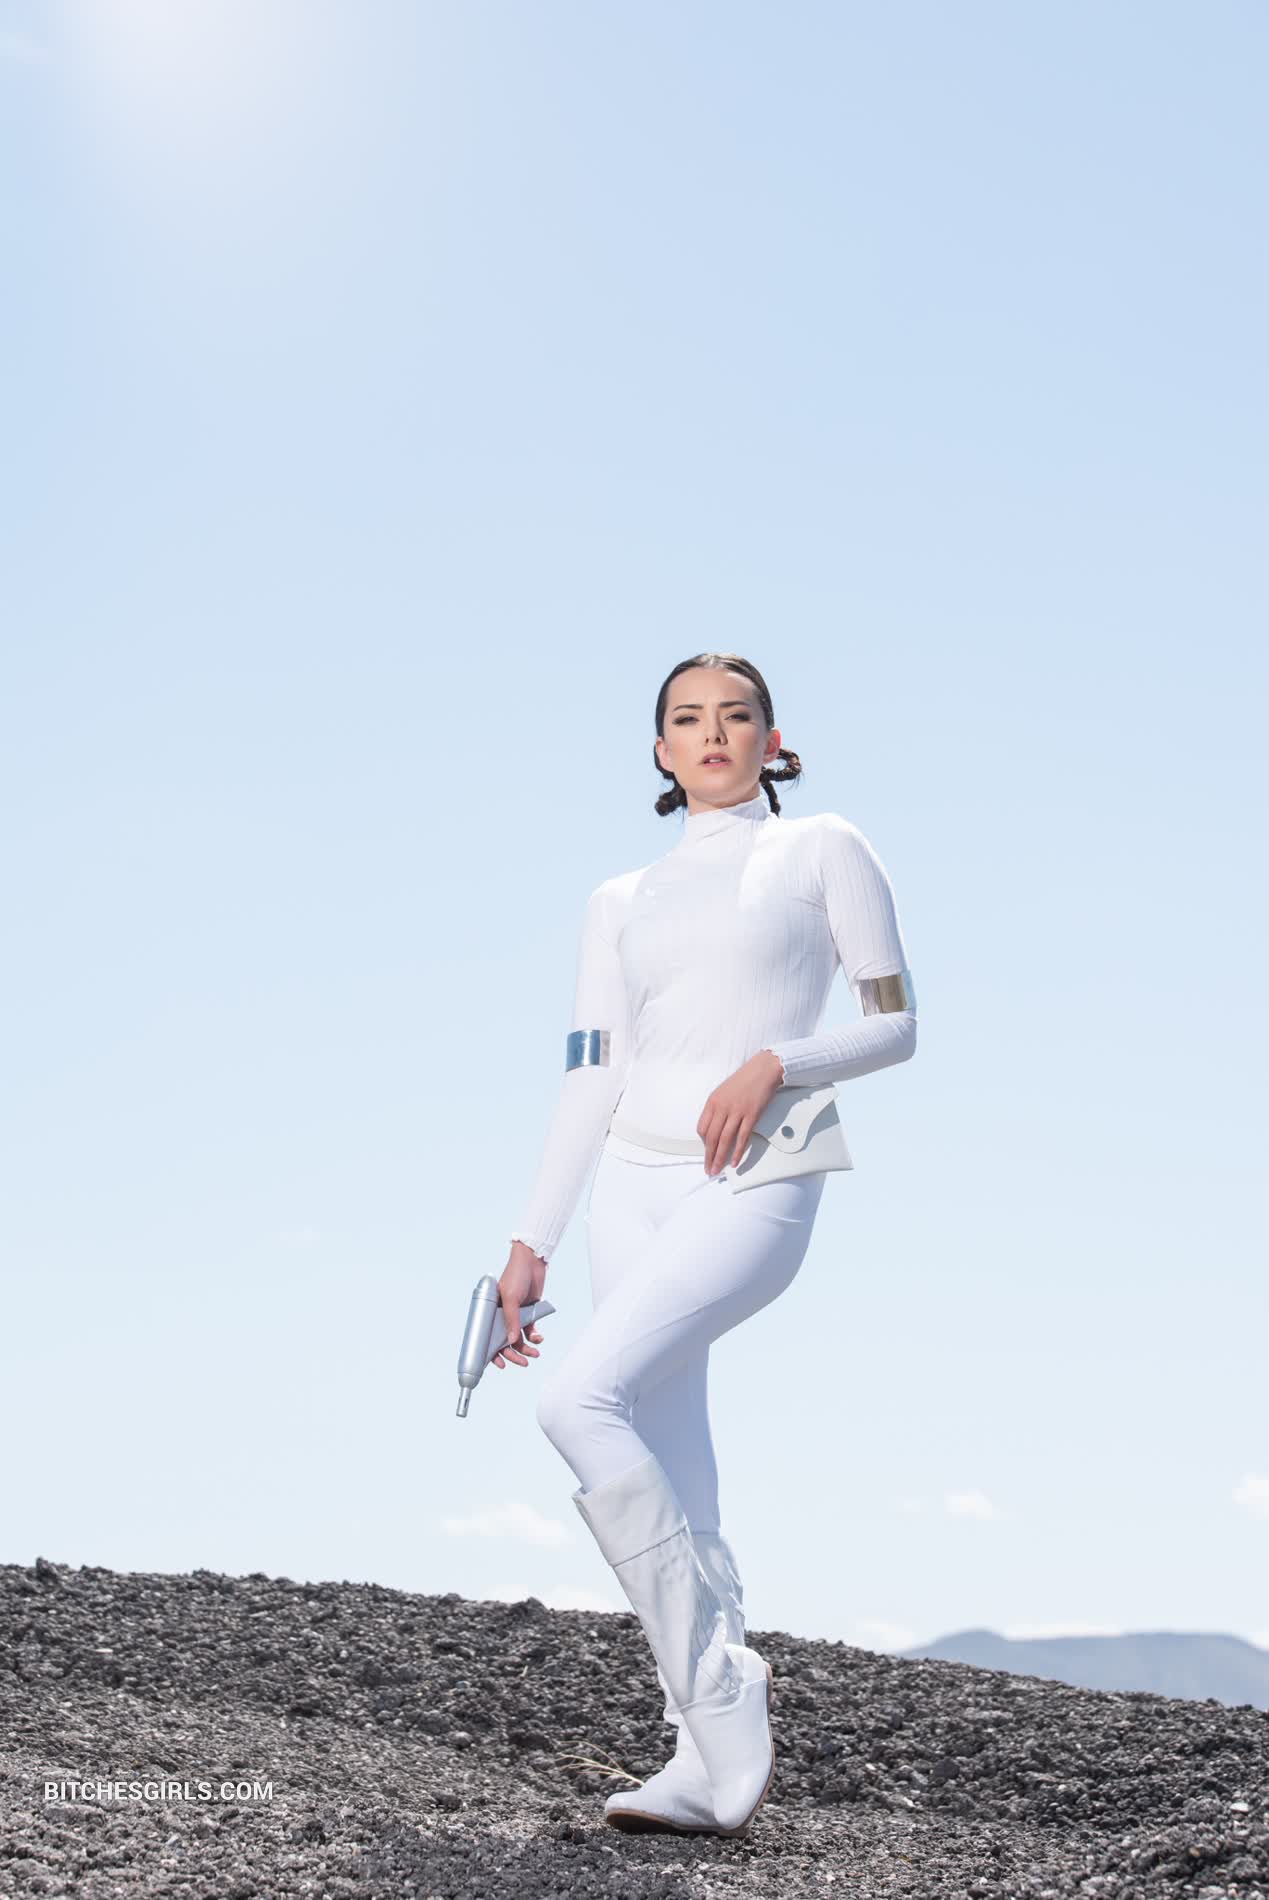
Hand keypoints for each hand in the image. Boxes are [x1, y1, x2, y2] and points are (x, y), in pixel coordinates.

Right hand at [493, 1242, 547, 1369]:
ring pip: (518, 1339)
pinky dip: (534, 1336)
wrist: (533, 1261)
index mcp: (490, 1312)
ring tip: (535, 1353)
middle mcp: (501, 1316)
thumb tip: (511, 1342)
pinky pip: (529, 1330)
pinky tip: (539, 1338)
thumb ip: (511, 1320)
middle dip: (514, 1354)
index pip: (488, 1338)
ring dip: (526, 1348)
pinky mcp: (528, 1312)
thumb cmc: (516, 1275)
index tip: (500, 1365)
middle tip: (524, 1362)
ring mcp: (515, 1315)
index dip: (492, 1354)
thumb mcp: (511, 1298)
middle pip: (504, 1342)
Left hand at [697, 1049, 784, 1175]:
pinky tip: (734, 1161)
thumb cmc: (744, 1080)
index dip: (703, 1143)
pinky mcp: (751, 1115)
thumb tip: (715, 1127)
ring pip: (725, 1140)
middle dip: (708, 1156)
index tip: (706, 1151)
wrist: (763, 1070)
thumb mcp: (724, 1092)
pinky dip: (737, 1152)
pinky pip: (742, 1138)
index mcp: (713, 1102)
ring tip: (717, 1170)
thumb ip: (718, 1108)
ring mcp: (737, 1112)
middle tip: (708, 1169)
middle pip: (711, 1137)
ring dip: (720, 1158)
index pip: (702, 1128)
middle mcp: (722, 1107)